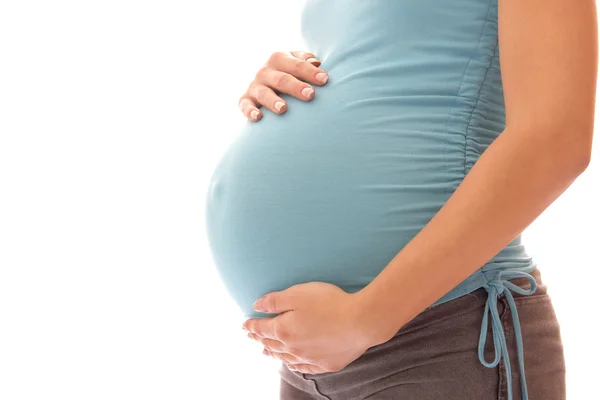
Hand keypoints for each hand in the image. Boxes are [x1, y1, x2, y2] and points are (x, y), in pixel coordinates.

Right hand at [238, 50, 328, 121]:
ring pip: (264, 93)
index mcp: (279, 58)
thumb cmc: (287, 71)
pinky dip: (250, 111)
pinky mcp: (245, 100)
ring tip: (283, 109)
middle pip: (282, 79)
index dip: (311, 72)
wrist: (261, 78)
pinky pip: (245, 106)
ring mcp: (254, 86)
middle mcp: (265, 71)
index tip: (324, 80)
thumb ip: (306, 61)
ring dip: (273, 101)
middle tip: (310, 95)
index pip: (297, 65)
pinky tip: (258, 117)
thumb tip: (316, 63)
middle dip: (296, 87)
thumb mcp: (295, 61)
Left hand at [241, 281, 386, 374]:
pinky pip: (303, 367)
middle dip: (260, 338)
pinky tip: (292, 363)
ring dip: (273, 353)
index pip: (262, 328)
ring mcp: (310, 358)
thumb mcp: (298, 294)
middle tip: (252, 336)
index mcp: (284, 330)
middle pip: (271, 344)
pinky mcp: (326, 363)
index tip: (244, 324)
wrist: (361, 321)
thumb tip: (256, 306)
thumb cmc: (330, 303)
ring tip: (266, 350)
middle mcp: (293, 348)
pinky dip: (293, 364)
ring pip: (285, 357)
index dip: (252, 325)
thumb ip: (275, 301)